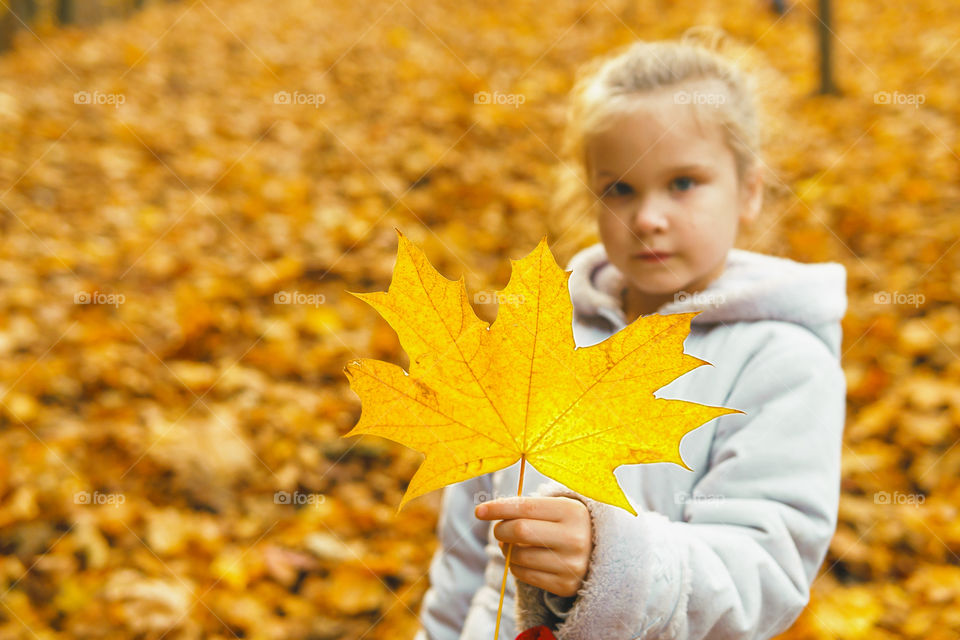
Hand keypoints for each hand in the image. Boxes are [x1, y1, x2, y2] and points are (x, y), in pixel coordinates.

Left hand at [475, 496, 592, 597]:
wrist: (602, 555)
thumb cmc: (568, 525)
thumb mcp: (558, 508)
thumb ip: (528, 507)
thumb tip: (486, 511)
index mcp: (573, 511)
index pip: (526, 507)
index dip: (498, 508)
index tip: (479, 510)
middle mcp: (575, 537)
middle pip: (519, 531)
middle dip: (500, 529)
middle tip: (499, 529)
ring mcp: (572, 564)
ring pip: (518, 555)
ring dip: (506, 549)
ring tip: (513, 544)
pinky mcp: (566, 585)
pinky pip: (524, 574)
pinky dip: (515, 565)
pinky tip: (523, 559)